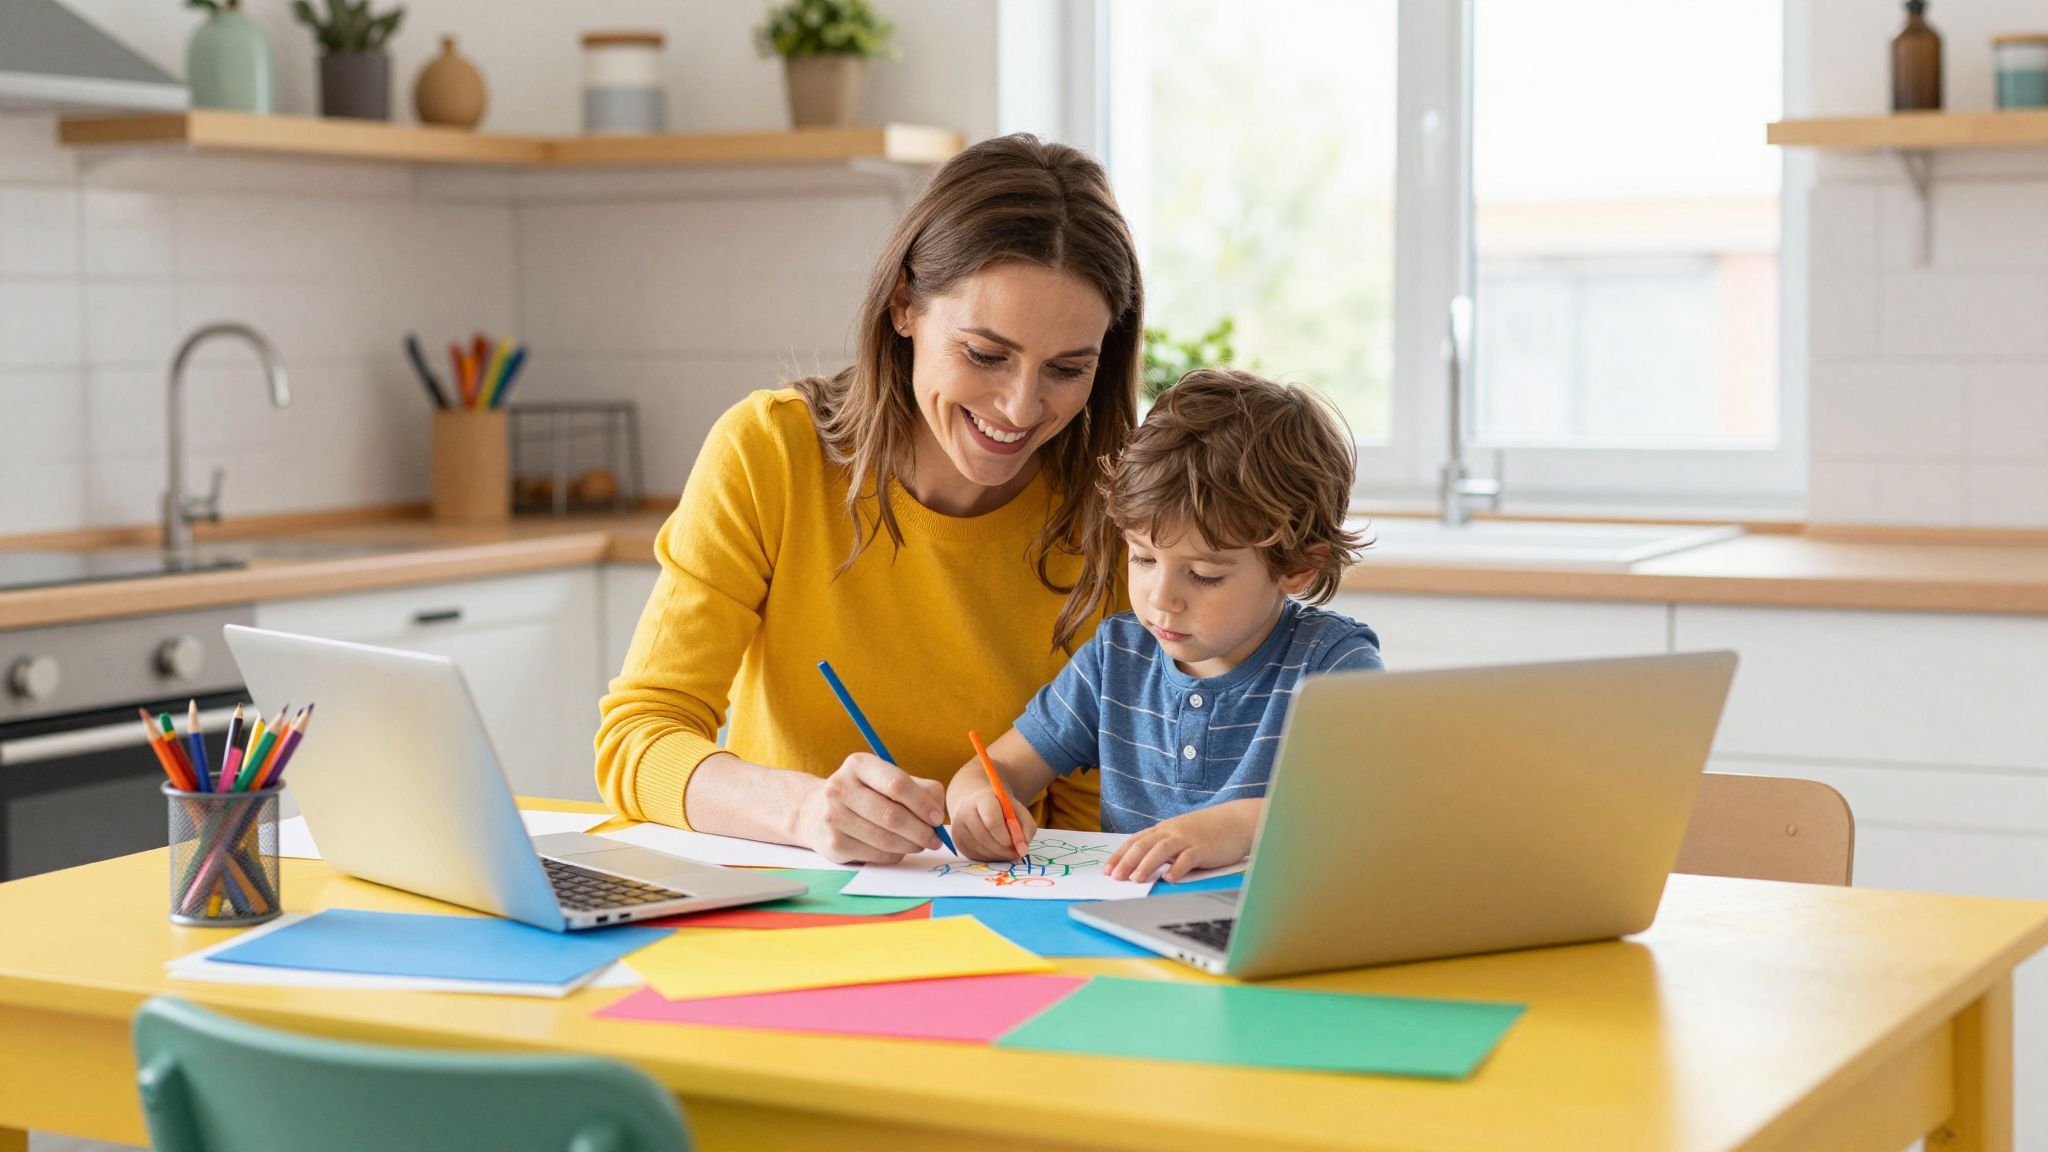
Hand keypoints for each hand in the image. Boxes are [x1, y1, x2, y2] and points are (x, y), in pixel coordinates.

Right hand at [791, 753, 946, 863]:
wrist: (815, 811)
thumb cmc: (865, 794)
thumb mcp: (888, 779)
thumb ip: (920, 789)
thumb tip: (937, 815)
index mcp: (858, 765)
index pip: (897, 784)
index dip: (922, 804)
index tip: (937, 818)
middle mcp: (840, 787)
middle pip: (892, 815)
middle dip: (921, 831)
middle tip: (935, 839)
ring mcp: (833, 817)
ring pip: (885, 839)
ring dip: (911, 845)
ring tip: (920, 844)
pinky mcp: (833, 844)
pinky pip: (876, 855)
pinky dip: (895, 855)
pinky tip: (898, 849)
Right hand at [950, 782, 1037, 861]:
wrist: (977, 804)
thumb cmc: (1001, 807)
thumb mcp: (1017, 810)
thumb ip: (1026, 826)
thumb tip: (1023, 849)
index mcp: (982, 799)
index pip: (992, 821)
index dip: (1006, 837)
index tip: (1019, 846)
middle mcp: (965, 812)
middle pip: (984, 837)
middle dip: (1003, 850)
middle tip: (1016, 854)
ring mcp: (958, 828)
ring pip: (980, 849)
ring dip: (998, 855)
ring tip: (1009, 852)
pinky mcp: (957, 841)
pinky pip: (975, 856)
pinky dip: (989, 858)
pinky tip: (997, 852)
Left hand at [1104, 800, 1259, 881]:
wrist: (1236, 821)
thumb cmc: (1208, 831)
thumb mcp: (1181, 835)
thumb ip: (1164, 848)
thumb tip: (1143, 865)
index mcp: (1164, 830)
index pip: (1136, 841)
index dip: (1120, 855)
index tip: (1107, 869)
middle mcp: (1172, 832)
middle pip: (1144, 845)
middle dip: (1127, 861)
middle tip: (1115, 877)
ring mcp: (1188, 839)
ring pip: (1162, 849)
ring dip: (1147, 864)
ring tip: (1136, 879)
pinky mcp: (1203, 848)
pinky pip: (1188, 858)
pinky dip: (1178, 868)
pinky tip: (1170, 878)